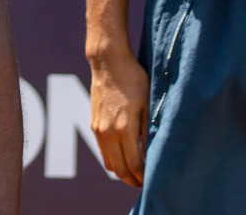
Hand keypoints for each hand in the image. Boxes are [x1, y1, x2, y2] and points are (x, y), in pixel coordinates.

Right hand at [89, 50, 149, 187]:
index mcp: (124, 128)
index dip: (143, 176)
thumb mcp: (147, 105)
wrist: (108, 63)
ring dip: (121, 172)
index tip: (152, 180)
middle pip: (118, 169)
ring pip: (108, 163)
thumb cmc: (133, 80)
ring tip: (135, 172)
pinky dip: (112, 159)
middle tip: (144, 182)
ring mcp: (98, 129)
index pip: (133, 164)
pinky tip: (123, 155)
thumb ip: (147, 133)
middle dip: (132, 180)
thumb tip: (150, 156)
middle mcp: (108, 132)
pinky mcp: (93, 124)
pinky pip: (102, 150)